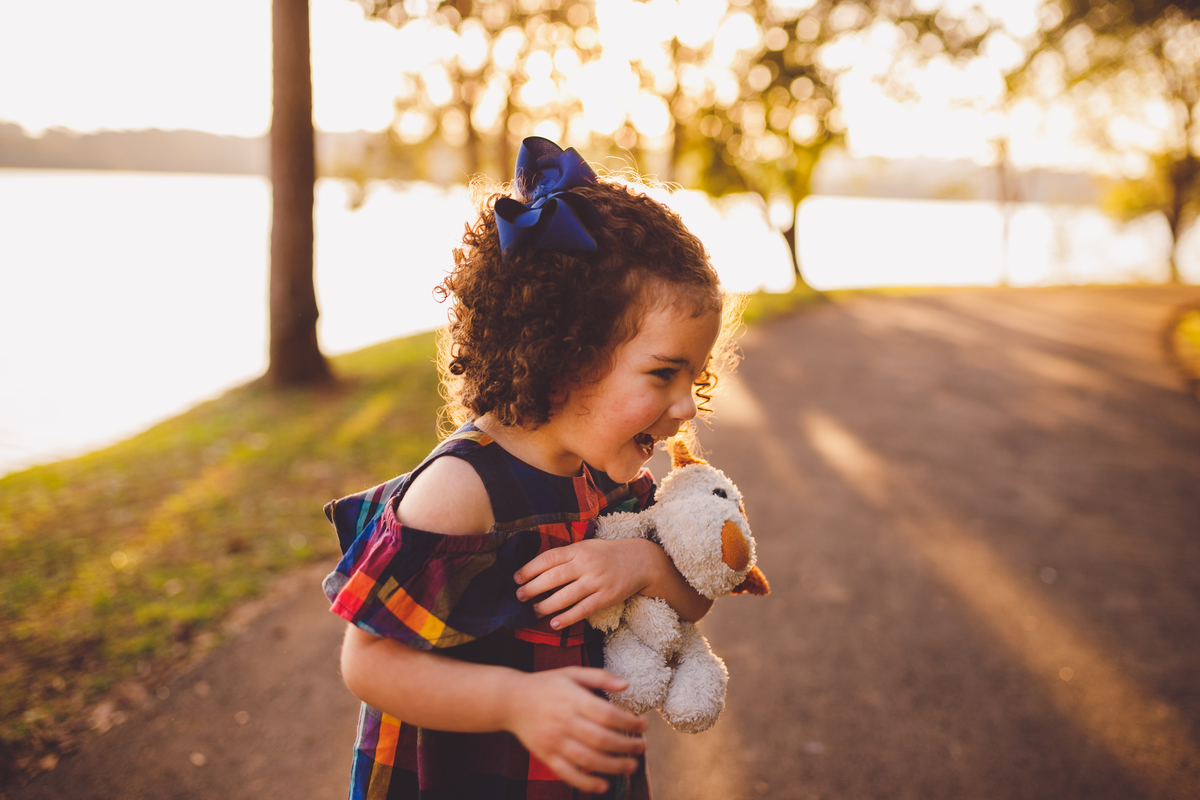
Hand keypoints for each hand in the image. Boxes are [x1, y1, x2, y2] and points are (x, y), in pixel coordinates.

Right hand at [505, 668, 645, 793]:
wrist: (511, 700)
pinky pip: (567, 773)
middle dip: (627, 746)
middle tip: (642, 747)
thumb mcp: (571, 672)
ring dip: (614, 766)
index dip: (629, 723)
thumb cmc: (546, 685)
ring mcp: (554, 741)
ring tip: (631, 766)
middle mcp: (564, 721)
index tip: (643, 726)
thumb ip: (599, 677)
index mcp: (573, 699)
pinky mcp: (546, 755)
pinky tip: (603, 785)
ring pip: (588, 759)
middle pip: (601, 739)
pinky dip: (586, 782)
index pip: (608, 714)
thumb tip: (626, 684)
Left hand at [515, 539, 658, 629]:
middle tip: (519, 596)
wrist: (640, 560)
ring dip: (546, 606)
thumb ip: (565, 556)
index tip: (516, 578)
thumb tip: (536, 569)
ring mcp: (596, 581)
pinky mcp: (606, 597)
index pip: (548, 558)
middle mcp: (586, 564)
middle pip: (553, 577)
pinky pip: (583, 610)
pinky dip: (567, 618)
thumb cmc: (606, 555)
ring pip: (566, 596)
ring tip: (534, 611)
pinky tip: (555, 623)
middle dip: (533, 588)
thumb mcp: (586, 547)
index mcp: (578, 550)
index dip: (530, 569)